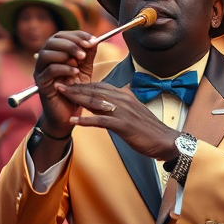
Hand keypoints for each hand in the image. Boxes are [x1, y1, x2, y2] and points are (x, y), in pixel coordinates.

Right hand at [34, 31, 97, 137]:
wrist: (68, 114)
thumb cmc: (76, 91)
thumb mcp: (85, 70)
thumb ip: (88, 56)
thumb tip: (95, 40)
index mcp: (54, 53)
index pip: (61, 36)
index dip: (77, 35)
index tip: (93, 39)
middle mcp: (44, 60)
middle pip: (52, 41)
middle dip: (71, 43)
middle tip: (86, 49)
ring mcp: (40, 71)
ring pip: (47, 54)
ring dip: (65, 53)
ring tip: (80, 60)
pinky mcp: (41, 84)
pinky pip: (49, 71)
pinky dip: (64, 68)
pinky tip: (76, 72)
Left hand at [57, 83, 179, 160]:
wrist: (165, 140)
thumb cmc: (149, 128)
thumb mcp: (134, 110)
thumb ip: (122, 103)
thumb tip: (112, 97)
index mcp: (125, 95)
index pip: (100, 86)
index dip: (83, 84)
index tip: (69, 83)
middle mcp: (123, 99)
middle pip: (95, 91)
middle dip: (75, 88)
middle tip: (59, 84)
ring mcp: (123, 112)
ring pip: (96, 101)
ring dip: (77, 98)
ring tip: (62, 95)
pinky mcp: (123, 125)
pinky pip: (101, 121)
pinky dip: (86, 120)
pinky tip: (74, 120)